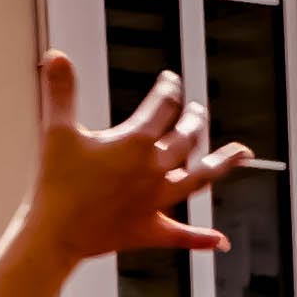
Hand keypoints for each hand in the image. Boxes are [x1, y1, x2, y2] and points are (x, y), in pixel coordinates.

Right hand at [19, 47, 247, 280]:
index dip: (170, 88)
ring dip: (222, 164)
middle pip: (187, 137)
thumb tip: (56, 54)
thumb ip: (61, 92)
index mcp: (136, 142)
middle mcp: (155, 169)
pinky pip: (180, 234)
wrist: (53, 236)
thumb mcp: (57, 133)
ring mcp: (156, 201)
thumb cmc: (54, 184)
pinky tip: (220, 242)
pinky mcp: (149, 229)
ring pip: (198, 178)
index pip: (164, 105)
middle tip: (196, 111)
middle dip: (194, 120)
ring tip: (242, 154)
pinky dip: (201, 238)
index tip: (171, 81)